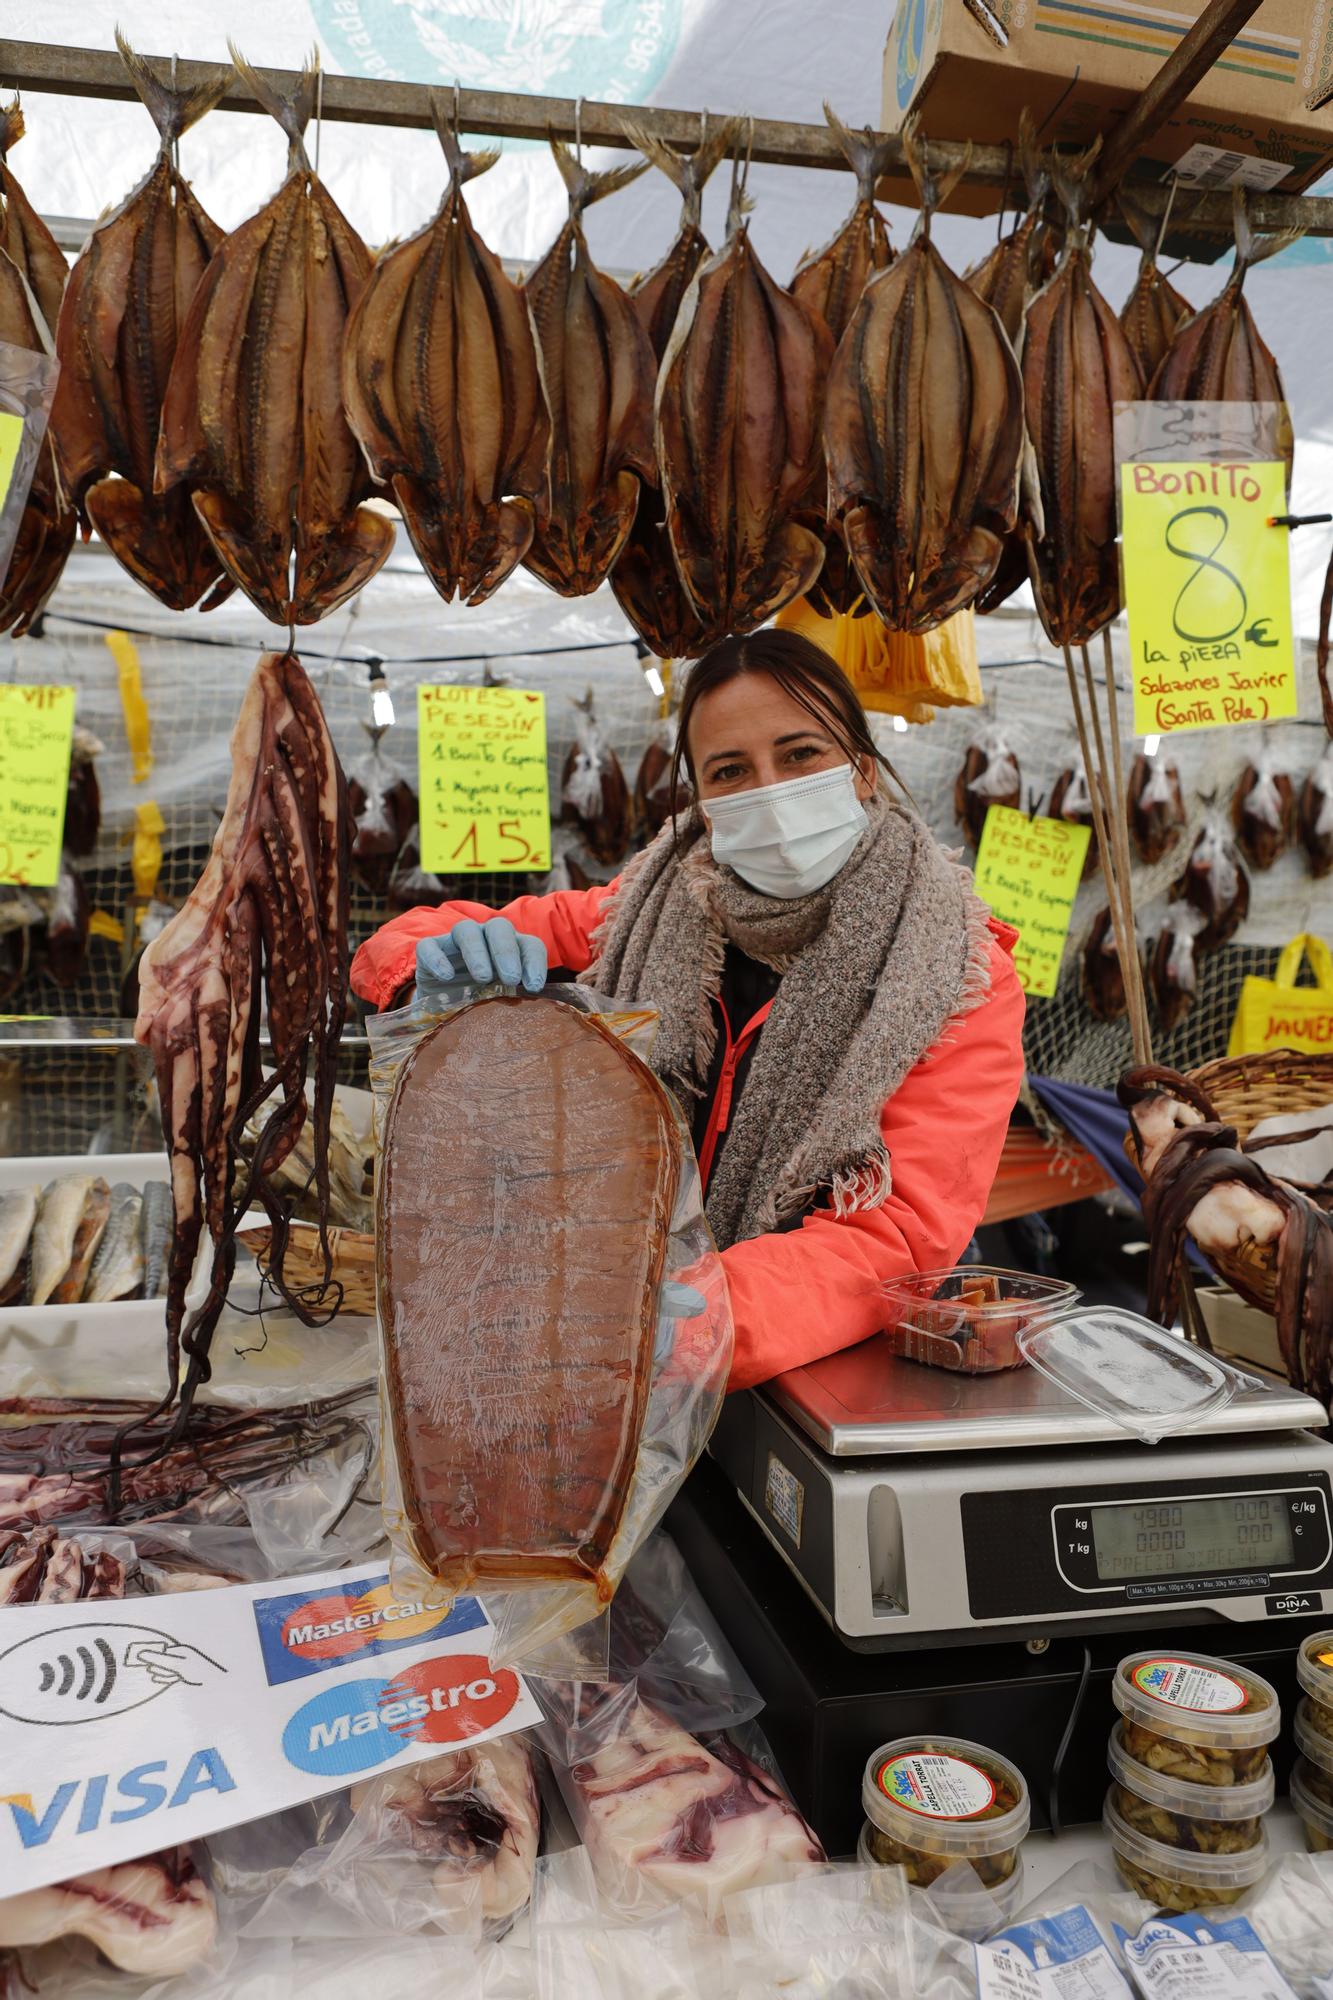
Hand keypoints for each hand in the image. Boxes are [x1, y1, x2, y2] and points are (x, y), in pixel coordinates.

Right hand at [415, 917, 546, 994]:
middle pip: (499, 928)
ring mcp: (454, 942)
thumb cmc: (481, 1002)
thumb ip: (516, 999)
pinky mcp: (428, 951)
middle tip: (511, 978)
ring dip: (477, 952)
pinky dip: (438, 958)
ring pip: (466, 930)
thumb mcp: (501, 1001)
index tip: (534, 986)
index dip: (534, 962)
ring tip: (483, 978)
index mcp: (511, 948)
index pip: (529, 944)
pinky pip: (430, 946)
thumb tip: (528, 1005)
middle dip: (506, 952)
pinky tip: (446, 976)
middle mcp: (485, 938)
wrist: (442, 1009)